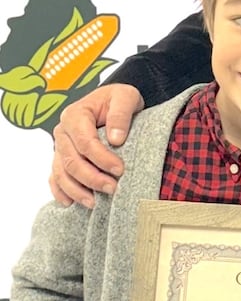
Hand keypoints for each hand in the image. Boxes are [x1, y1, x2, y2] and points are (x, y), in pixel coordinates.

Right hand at [50, 84, 143, 206]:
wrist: (112, 103)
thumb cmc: (118, 100)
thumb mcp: (125, 97)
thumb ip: (121, 114)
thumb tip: (116, 139)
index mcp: (75, 115)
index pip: (85, 142)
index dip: (102, 158)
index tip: (120, 169)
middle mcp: (62, 132)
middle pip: (71, 161)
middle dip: (91, 178)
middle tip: (112, 188)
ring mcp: (59, 146)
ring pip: (61, 173)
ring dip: (76, 190)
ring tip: (94, 203)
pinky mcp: (60, 158)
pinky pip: (55, 178)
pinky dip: (61, 192)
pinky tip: (71, 203)